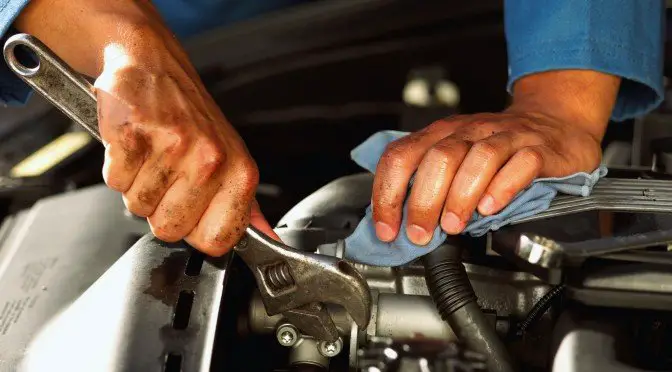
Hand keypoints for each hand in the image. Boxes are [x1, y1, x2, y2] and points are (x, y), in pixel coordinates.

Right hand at [16, 1, 278, 253]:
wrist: (154, 64)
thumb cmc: (193, 116)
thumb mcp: (232, 159)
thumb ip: (246, 206)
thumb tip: (267, 240)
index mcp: (240, 172)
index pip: (218, 240)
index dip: (197, 232)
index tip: (193, 212)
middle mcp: (210, 160)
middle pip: (169, 230)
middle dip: (161, 208)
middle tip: (167, 175)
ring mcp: (170, 147)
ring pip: (138, 207)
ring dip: (138, 185)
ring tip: (151, 155)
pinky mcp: (131, 135)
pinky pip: (114, 181)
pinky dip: (118, 167)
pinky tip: (135, 144)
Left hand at [372, 70, 619, 244]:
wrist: (553, 122)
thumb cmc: (496, 149)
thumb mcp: (454, 159)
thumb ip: (427, 184)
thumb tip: (397, 225)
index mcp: (440, 134)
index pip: (401, 156)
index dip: (387, 194)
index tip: (387, 228)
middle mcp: (469, 132)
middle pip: (438, 159)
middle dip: (423, 202)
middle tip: (420, 233)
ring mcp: (505, 137)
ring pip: (477, 159)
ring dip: (459, 197)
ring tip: (453, 225)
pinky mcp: (536, 149)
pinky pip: (519, 164)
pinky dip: (502, 187)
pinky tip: (490, 208)